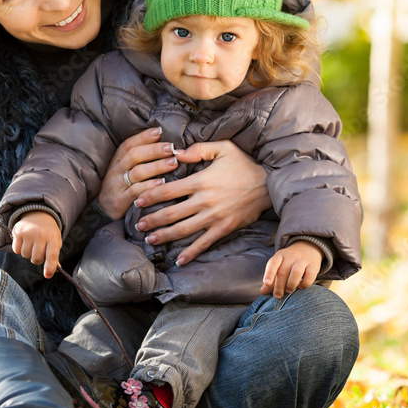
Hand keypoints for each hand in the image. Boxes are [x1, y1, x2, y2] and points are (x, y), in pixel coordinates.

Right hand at [11, 211, 62, 277]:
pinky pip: (16, 250)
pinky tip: (24, 242)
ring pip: (25, 255)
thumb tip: (54, 271)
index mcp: (53, 237)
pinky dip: (19, 249)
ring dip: (28, 254)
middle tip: (39, 251)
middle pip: (36, 259)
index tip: (48, 275)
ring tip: (32, 244)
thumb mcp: (55, 241)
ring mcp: (28, 233)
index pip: (52, 256)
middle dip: (37, 259)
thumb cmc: (48, 233)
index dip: (50, 267)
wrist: (38, 214)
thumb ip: (54, 256)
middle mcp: (40, 234)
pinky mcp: (17, 232)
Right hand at [96, 126, 179, 219]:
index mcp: (117, 159)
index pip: (129, 144)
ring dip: (157, 166)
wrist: (102, 210)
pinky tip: (162, 183)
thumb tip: (161, 141)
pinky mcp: (120, 200)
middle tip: (171, 148)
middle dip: (154, 150)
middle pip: (135, 155)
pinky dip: (150, 186)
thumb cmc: (120, 185)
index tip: (160, 131)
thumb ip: (138, 157)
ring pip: (137, 172)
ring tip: (173, 163)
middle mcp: (116, 170)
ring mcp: (117, 185)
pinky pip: (136, 191)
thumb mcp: (123, 168)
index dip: (144, 136)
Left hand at [134, 140, 271, 265]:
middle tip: (138, 225)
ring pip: (184, 230)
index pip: (169, 191)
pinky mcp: (224, 228)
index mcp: (201, 181)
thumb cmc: (244, 164)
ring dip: (165, 236)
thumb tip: (175, 152)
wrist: (269, 184)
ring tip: (150, 240)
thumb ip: (198, 149)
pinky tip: (178, 260)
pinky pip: (204, 243)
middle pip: (172, 213)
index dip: (151, 196)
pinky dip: (191, 253)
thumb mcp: (224, 148)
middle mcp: (205, 201)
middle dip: (152, 220)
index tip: (137, 200)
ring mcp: (214, 217)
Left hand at [261, 241, 322, 297]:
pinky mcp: (314, 266)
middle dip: (279, 286)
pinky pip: (310, 275)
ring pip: (296, 272)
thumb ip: (271, 279)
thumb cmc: (289, 261)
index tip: (266, 283)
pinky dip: (305, 283)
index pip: (273, 263)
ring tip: (288, 291)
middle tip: (277, 296)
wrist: (307, 248)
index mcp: (280, 256)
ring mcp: (303, 260)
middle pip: (283, 271)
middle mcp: (291, 256)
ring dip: (291, 284)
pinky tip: (301, 286)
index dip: (269, 274)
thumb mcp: (279, 266)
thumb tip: (262, 292)